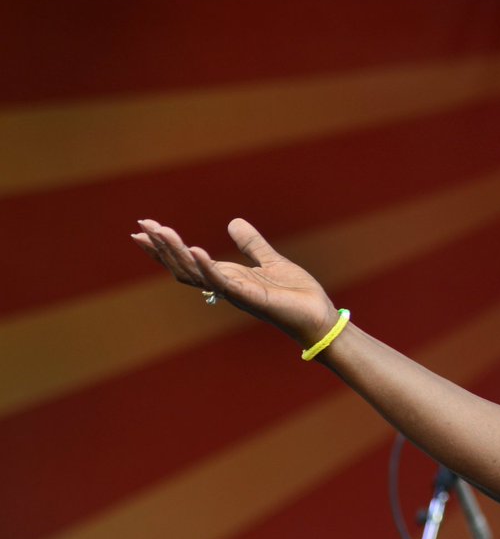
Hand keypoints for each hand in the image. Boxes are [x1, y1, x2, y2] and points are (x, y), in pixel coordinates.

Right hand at [131, 217, 339, 348]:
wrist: (319, 316)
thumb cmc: (296, 294)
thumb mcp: (271, 261)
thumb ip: (252, 244)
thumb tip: (233, 222)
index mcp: (228, 278)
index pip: (189, 261)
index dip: (166, 247)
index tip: (144, 228)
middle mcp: (226, 287)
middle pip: (184, 268)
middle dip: (162, 248)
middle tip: (141, 228)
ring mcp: (236, 294)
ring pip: (197, 274)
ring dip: (177, 254)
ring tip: (161, 232)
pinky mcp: (252, 299)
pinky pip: (225, 284)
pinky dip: (209, 268)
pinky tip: (197, 250)